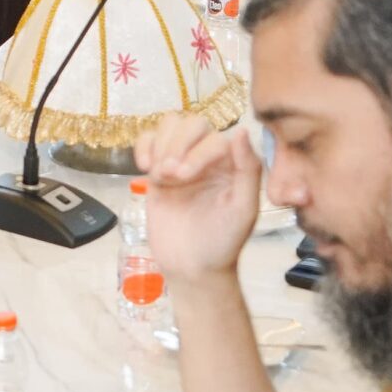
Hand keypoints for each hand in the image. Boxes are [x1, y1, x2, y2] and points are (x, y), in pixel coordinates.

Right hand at [134, 116, 264, 285]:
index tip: (183, 177)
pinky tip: (145, 168)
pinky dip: (143, 146)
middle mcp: (208, 157)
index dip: (196, 151)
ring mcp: (181, 161)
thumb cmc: (222, 241)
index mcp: (232, 163)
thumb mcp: (243, 209)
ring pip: (169, 125)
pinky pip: (148, 140)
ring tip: (160, 176)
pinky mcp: (158, 170)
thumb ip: (248, 170)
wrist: (192, 267)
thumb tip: (242, 130)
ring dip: (161, 146)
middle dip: (176, 146)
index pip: (214, 137)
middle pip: (191, 123)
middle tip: (171, 176)